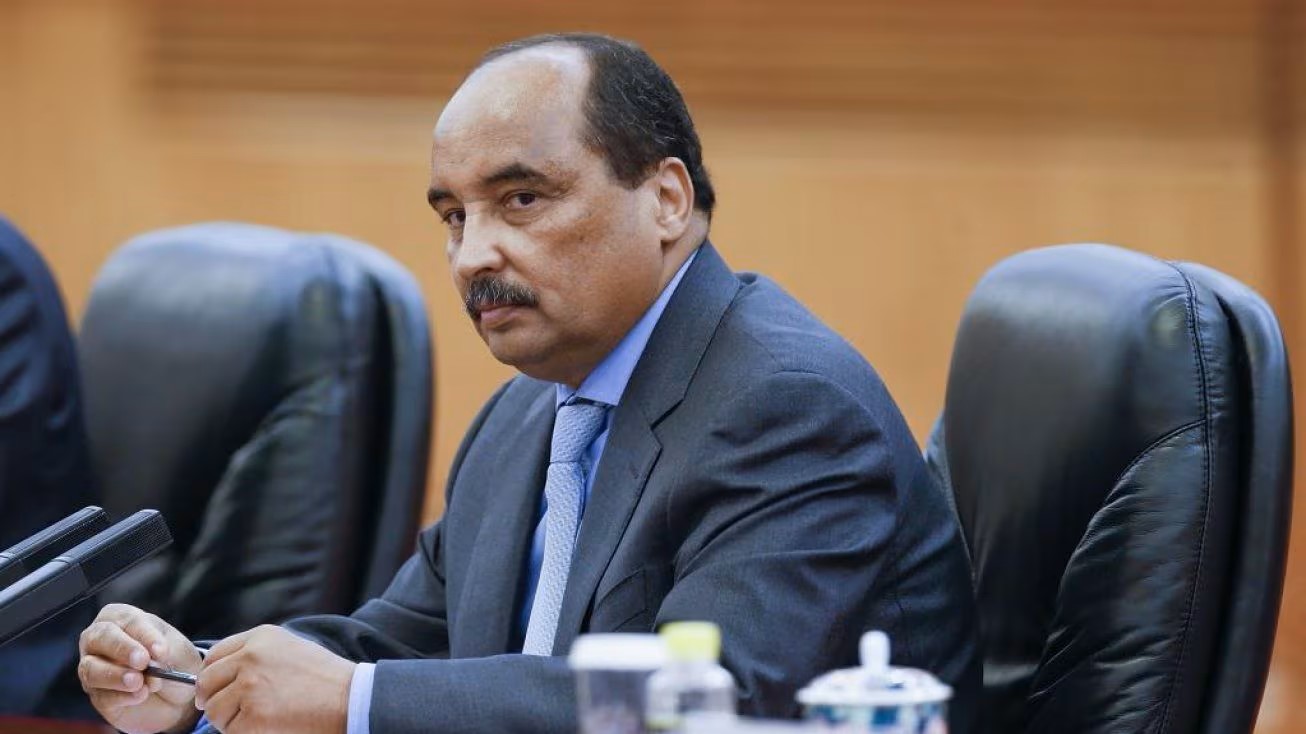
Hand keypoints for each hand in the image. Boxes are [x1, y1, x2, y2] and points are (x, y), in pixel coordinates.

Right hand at [77, 603, 202, 733]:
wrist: (179, 693)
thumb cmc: (174, 660)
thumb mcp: (179, 649)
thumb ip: (168, 651)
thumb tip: (153, 661)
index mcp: (120, 617)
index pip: (127, 619)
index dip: (145, 634)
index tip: (161, 650)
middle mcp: (99, 640)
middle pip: (99, 637)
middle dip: (122, 649)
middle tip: (143, 662)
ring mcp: (93, 669)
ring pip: (91, 669)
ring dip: (116, 676)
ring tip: (139, 682)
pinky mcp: (98, 696)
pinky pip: (101, 696)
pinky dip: (121, 697)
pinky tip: (140, 696)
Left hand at [196, 625, 354, 733]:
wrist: (351, 698)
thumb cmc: (325, 677)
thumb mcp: (290, 648)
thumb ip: (256, 653)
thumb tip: (221, 674)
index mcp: (260, 637)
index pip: (214, 655)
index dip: (213, 676)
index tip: (218, 689)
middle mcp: (250, 657)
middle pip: (206, 682)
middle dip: (214, 699)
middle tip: (231, 711)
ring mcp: (250, 687)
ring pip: (214, 710)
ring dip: (229, 720)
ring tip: (258, 718)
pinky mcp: (253, 717)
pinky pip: (229, 731)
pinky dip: (242, 733)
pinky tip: (266, 727)